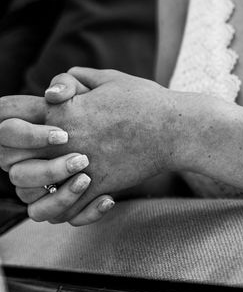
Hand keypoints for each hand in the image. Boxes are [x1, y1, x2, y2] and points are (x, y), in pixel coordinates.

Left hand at [6, 68, 175, 223]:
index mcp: (62, 112)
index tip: (23, 132)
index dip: (9, 129)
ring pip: (34, 196)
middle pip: (12, 162)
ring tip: (54, 184)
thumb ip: (78, 79)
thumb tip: (56, 87)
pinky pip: (68, 212)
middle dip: (17, 162)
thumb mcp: (110, 79)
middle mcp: (64, 142)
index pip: (10, 123)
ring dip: (38, 192)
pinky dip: (68, 210)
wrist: (176, 128)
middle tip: (36, 160)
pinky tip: (80, 197)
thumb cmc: (147, 101)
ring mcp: (80, 168)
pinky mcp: (100, 187)